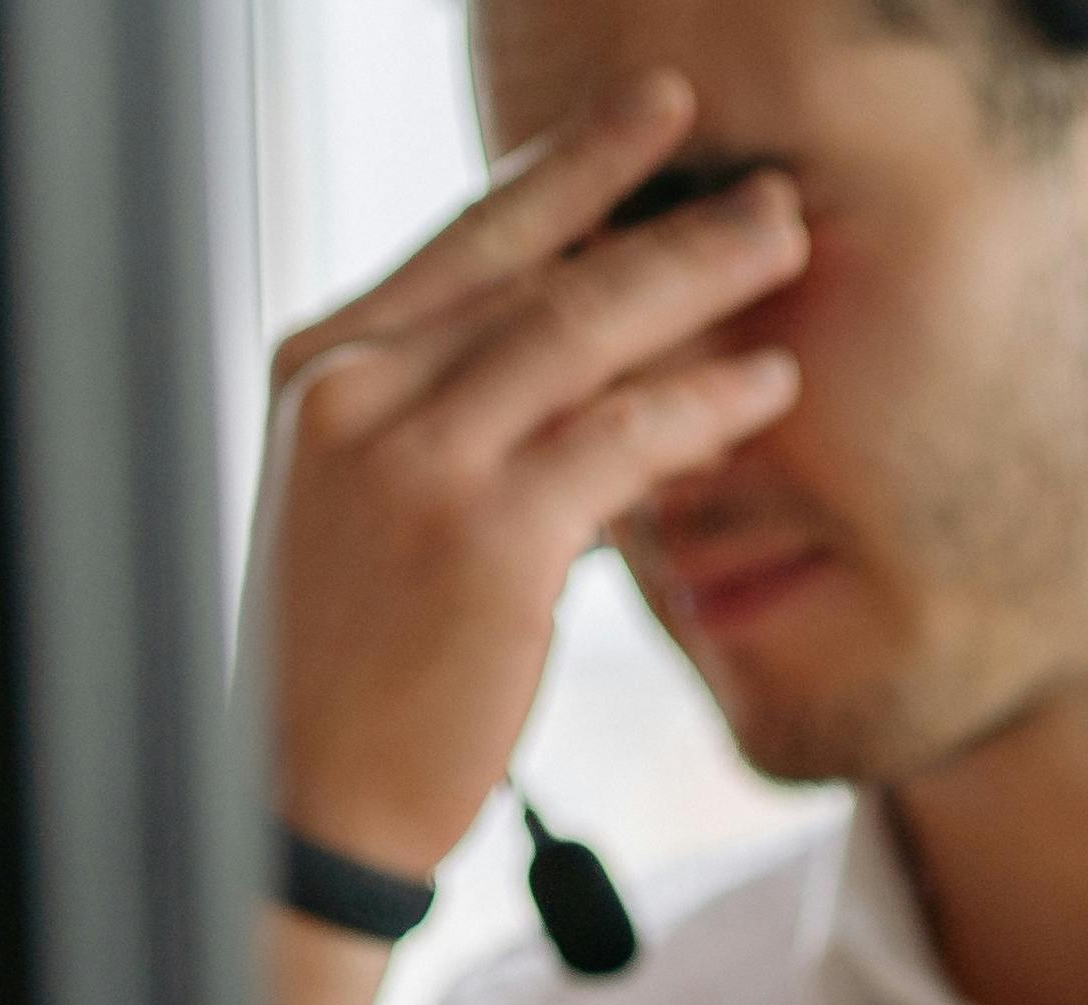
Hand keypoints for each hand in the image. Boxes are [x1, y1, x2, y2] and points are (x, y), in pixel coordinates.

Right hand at [256, 75, 805, 882]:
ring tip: (785, 246)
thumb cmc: (347, 669)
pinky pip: (620, 439)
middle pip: (539, 272)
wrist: (303, 805)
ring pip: (585, 332)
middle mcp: (357, 394)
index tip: (658, 117)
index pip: (467, 243)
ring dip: (699, 282)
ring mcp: (418, 462)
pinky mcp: (486, 538)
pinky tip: (764, 385)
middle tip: (768, 192)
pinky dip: (700, 404)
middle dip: (667, 220)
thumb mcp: (378, 509)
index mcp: (322, 369)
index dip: (574, 171)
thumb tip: (605, 373)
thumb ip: (467, 424)